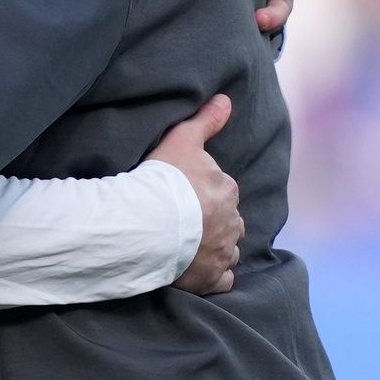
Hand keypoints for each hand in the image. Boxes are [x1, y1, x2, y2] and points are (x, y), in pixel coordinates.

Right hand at [147, 94, 241, 294]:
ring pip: (228, 249)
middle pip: (228, 220)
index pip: (222, 190)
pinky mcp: (212, 278)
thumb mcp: (182, 140)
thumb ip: (206, 120)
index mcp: (227, 190)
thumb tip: (226, 100)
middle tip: (185, 219)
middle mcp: (233, 222)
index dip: (203, 192)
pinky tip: (198, 269)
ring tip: (190, 245)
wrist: (146, 224)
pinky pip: (223, 279)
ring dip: (216, 247)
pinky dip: (215, 275)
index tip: (183, 194)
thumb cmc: (162, 180)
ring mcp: (224, 252)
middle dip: (214, 220)